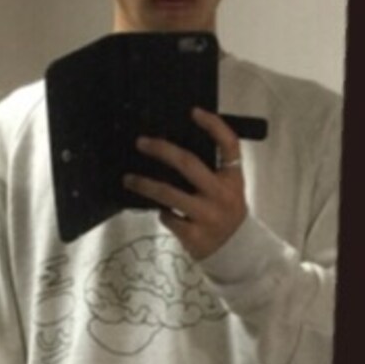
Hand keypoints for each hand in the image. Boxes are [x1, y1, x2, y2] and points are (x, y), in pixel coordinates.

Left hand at [122, 107, 247, 260]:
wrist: (235, 251)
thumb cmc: (225, 213)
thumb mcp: (228, 190)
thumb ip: (210, 173)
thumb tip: (172, 153)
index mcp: (232, 178)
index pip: (229, 145)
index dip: (213, 125)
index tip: (193, 112)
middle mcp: (222, 195)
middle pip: (188, 163)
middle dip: (161, 150)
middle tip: (142, 143)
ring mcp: (207, 216)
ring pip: (168, 194)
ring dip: (145, 184)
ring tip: (129, 179)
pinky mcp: (194, 235)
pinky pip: (168, 217)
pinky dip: (162, 213)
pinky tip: (161, 211)